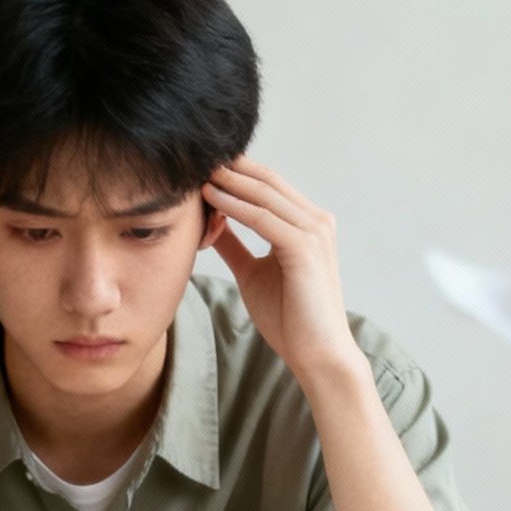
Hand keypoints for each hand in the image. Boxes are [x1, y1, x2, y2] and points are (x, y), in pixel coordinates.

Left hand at [202, 158, 365, 382]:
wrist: (317, 354)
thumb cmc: (290, 318)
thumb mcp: (252, 272)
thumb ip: (235, 245)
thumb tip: (210, 224)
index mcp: (307, 224)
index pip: (268, 185)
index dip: (234, 172)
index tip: (200, 165)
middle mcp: (315, 221)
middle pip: (267, 180)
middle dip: (230, 167)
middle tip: (194, 156)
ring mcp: (314, 232)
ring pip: (264, 194)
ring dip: (228, 181)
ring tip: (196, 171)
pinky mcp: (305, 248)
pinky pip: (263, 218)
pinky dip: (235, 206)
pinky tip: (210, 199)